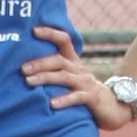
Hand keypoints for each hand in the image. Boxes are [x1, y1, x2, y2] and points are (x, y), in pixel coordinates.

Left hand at [17, 24, 136, 126]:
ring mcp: (85, 83)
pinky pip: (76, 97)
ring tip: (29, 82)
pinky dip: (64, 100)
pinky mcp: (91, 98)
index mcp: (73, 61)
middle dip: (40, 63)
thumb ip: (55, 71)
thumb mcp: (71, 77)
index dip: (50, 33)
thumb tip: (26, 67)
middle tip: (22, 68)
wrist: (113, 107)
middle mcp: (79, 69)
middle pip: (59, 61)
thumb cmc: (84, 92)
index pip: (64, 40)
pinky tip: (51, 104)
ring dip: (46, 78)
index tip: (34, 30)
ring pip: (64, 77)